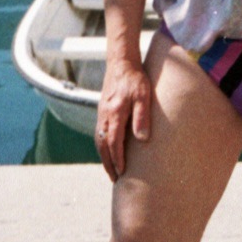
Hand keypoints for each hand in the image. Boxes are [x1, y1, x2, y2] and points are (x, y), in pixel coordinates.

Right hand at [95, 58, 151, 181]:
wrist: (121, 62)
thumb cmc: (135, 78)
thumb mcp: (143, 96)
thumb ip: (142, 116)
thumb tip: (142, 139)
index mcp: (114, 114)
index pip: (114, 142)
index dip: (117, 159)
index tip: (122, 173)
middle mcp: (105, 116)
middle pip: (103, 145)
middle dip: (108, 163)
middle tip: (115, 179)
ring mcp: (101, 113)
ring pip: (99, 140)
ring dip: (104, 156)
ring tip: (111, 169)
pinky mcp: (102, 110)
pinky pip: (99, 132)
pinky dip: (102, 145)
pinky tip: (108, 150)